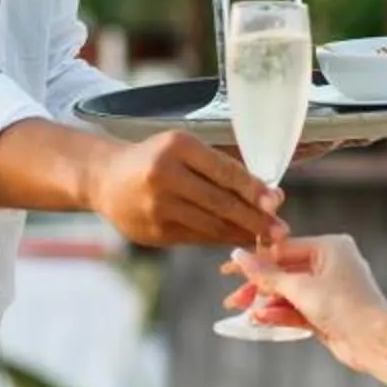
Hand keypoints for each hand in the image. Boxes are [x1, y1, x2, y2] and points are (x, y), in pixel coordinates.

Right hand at [89, 131, 286, 250]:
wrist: (106, 179)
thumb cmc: (155, 159)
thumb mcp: (183, 148)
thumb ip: (221, 167)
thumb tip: (269, 195)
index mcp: (176, 147)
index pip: (224, 170)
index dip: (254, 189)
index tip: (277, 201)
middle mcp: (164, 175)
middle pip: (220, 202)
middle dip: (255, 219)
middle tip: (280, 231)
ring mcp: (156, 206)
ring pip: (210, 224)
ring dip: (241, 233)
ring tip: (264, 239)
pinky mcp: (154, 231)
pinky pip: (196, 237)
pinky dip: (219, 240)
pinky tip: (236, 239)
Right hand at [221, 234, 386, 368]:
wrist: (374, 341)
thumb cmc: (344, 306)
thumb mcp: (300, 287)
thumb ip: (267, 275)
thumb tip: (238, 256)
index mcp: (329, 247)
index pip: (282, 249)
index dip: (255, 262)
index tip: (228, 272)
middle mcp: (330, 264)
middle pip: (284, 272)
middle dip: (259, 288)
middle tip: (234, 300)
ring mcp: (329, 289)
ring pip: (289, 293)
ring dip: (268, 304)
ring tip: (247, 314)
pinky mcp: (327, 312)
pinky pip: (298, 309)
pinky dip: (281, 314)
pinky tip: (262, 320)